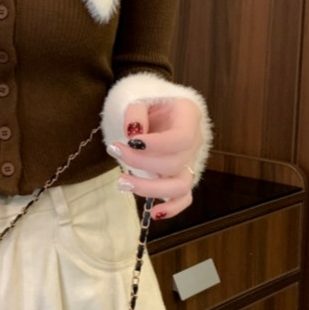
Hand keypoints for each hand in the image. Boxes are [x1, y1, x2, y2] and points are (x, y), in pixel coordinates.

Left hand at [107, 97, 202, 219]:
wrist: (155, 107)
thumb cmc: (148, 101)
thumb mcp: (139, 96)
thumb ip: (135, 112)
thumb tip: (132, 133)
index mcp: (189, 116)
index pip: (181, 138)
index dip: (156, 145)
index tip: (129, 142)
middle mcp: (194, 141)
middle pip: (175, 163)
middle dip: (140, 161)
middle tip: (114, 149)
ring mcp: (189, 161)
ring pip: (180, 186)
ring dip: (150, 188)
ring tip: (121, 182)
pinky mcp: (181, 176)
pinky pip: (184, 198)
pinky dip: (172, 208)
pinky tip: (153, 213)